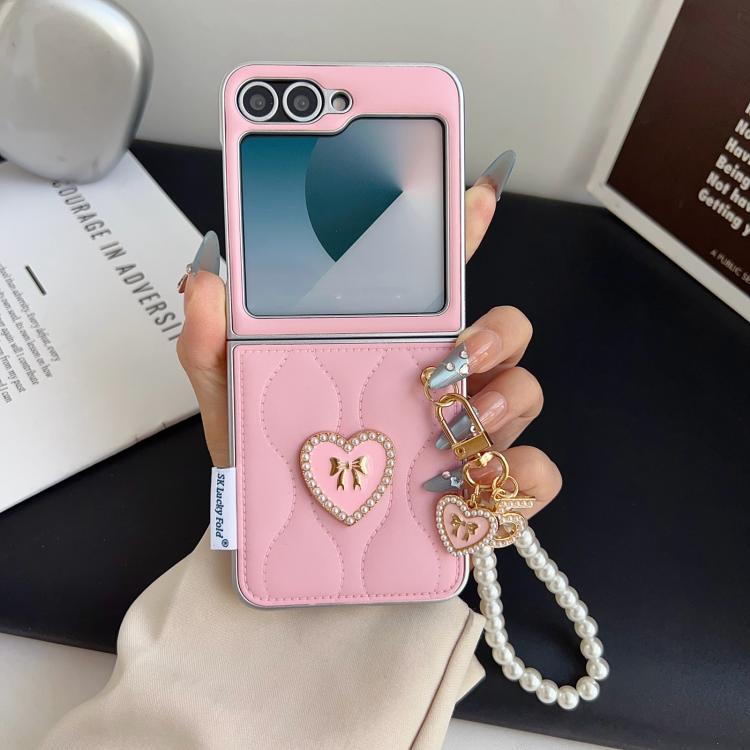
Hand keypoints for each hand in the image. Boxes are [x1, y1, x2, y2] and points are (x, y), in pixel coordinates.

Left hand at [177, 180, 560, 516]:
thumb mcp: (233, 398)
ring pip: (526, 390)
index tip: (476, 192)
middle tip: (453, 355)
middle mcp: (439, 383)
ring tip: (450, 427)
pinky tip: (478, 485)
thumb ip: (212, 341)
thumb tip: (203, 280)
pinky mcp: (481, 493)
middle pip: (503, 331)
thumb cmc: (267, 467)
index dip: (462, 231)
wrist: (284, 551)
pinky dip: (522, 475)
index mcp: (391, 348)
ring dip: (508, 398)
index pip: (438, 280)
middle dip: (496, 331)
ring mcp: (466, 436)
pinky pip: (534, 474)